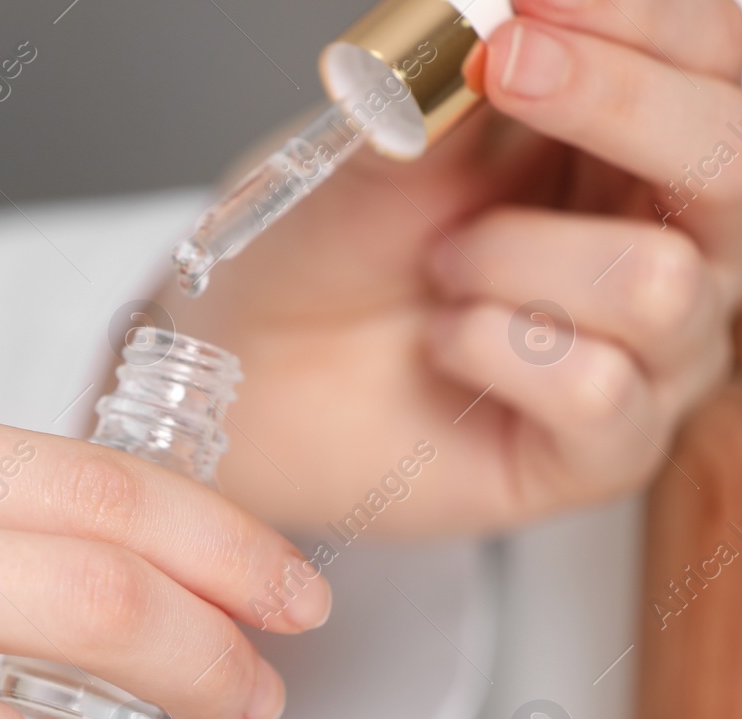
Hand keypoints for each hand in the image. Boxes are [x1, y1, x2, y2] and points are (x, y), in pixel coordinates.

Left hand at [159, 0, 741, 536]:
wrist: (248, 369)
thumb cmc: (323, 250)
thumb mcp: (380, 140)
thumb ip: (456, 77)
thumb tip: (508, 5)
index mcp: (625, 140)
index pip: (706, 58)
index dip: (641, 20)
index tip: (534, 1)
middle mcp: (665, 239)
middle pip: (734, 160)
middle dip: (621, 101)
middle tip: (501, 64)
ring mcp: (649, 352)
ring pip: (659, 282)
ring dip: (514, 258)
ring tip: (440, 267)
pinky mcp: (604, 451)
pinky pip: (599, 391)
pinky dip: (493, 350)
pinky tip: (442, 344)